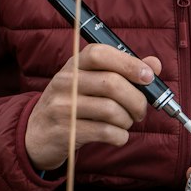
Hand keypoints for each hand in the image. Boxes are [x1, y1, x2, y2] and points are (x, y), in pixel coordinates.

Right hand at [25, 44, 161, 171]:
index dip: (128, 63)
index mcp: (74, 65)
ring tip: (126, 122)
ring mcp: (62, 107)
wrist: (36, 133)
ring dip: (128, 120)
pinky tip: (117, 135)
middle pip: (111, 84)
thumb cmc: (73, 103)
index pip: (100, 54)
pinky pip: (105, 133)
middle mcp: (65, 82)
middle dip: (137, 99)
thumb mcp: (92, 81)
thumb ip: (124, 70)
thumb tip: (154, 64)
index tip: (148, 76)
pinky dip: (120, 136)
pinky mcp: (65, 131)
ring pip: (111, 110)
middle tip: (140, 110)